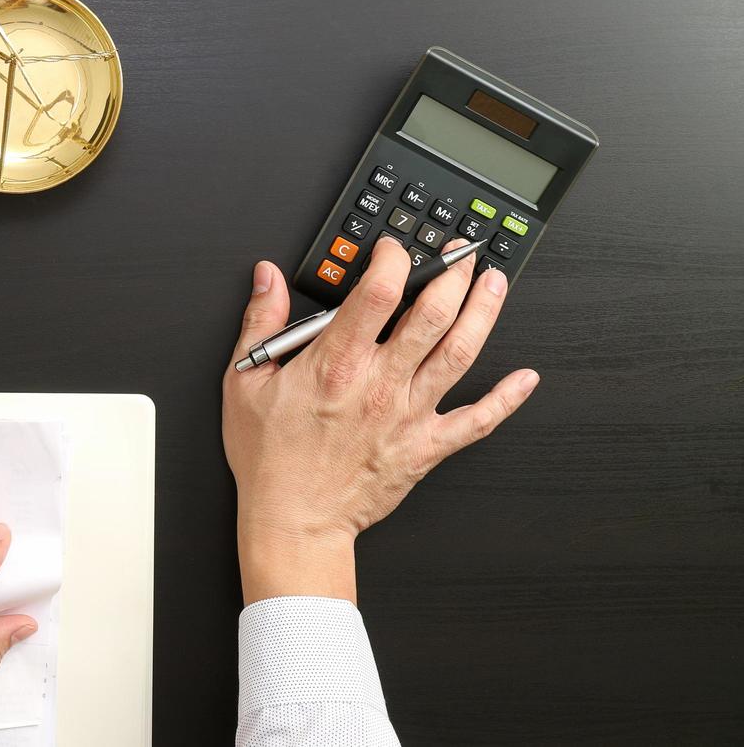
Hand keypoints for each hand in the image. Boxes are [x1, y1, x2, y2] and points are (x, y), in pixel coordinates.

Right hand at [222, 236, 539, 604]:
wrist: (294, 521)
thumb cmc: (271, 459)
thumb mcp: (246, 382)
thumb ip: (261, 324)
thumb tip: (267, 278)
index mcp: (335, 364)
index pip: (377, 292)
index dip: (393, 259)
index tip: (394, 249)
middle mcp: (380, 384)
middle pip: (431, 314)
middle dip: (452, 274)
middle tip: (461, 254)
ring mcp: (409, 415)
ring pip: (459, 353)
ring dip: (483, 314)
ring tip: (494, 285)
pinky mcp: (426, 446)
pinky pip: (478, 421)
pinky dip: (506, 399)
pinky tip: (525, 378)